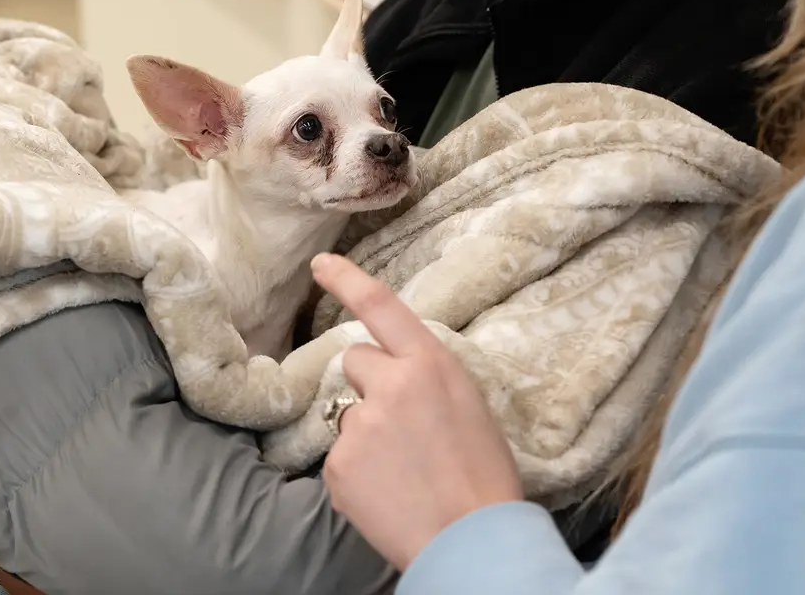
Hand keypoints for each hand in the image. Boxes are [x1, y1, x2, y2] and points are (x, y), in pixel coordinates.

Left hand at [312, 254, 523, 570]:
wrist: (471, 539)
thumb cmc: (483, 476)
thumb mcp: (468, 405)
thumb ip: (426, 380)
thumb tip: (393, 375)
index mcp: (430, 364)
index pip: (381, 306)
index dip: (347, 280)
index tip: (321, 264)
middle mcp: (390, 384)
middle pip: (356, 360)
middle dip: (369, 383)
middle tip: (402, 426)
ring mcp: (359, 425)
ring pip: (348, 414)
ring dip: (366, 433)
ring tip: (403, 471)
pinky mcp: (338, 464)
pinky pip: (340, 457)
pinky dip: (357, 473)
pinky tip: (388, 492)